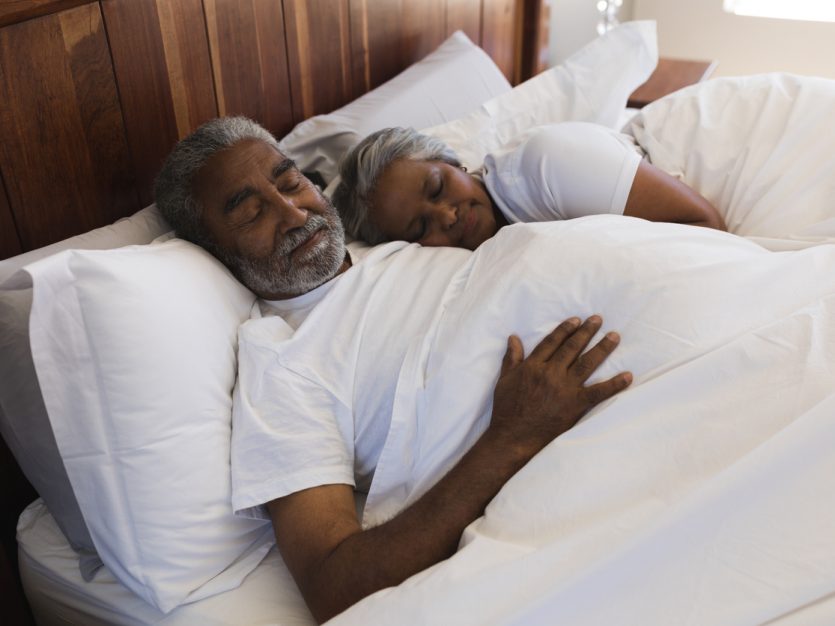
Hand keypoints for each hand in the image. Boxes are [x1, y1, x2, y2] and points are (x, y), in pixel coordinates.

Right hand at [489, 315, 631, 454]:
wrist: (513, 435)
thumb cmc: (507, 408)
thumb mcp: (504, 379)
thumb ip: (511, 357)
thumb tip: (513, 337)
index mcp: (533, 366)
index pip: (552, 342)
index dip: (565, 329)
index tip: (576, 320)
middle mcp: (551, 372)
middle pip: (572, 348)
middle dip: (586, 332)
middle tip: (598, 320)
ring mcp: (564, 388)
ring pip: (587, 363)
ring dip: (602, 348)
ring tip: (614, 336)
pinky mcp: (575, 404)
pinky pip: (599, 392)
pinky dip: (614, 384)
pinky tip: (627, 376)